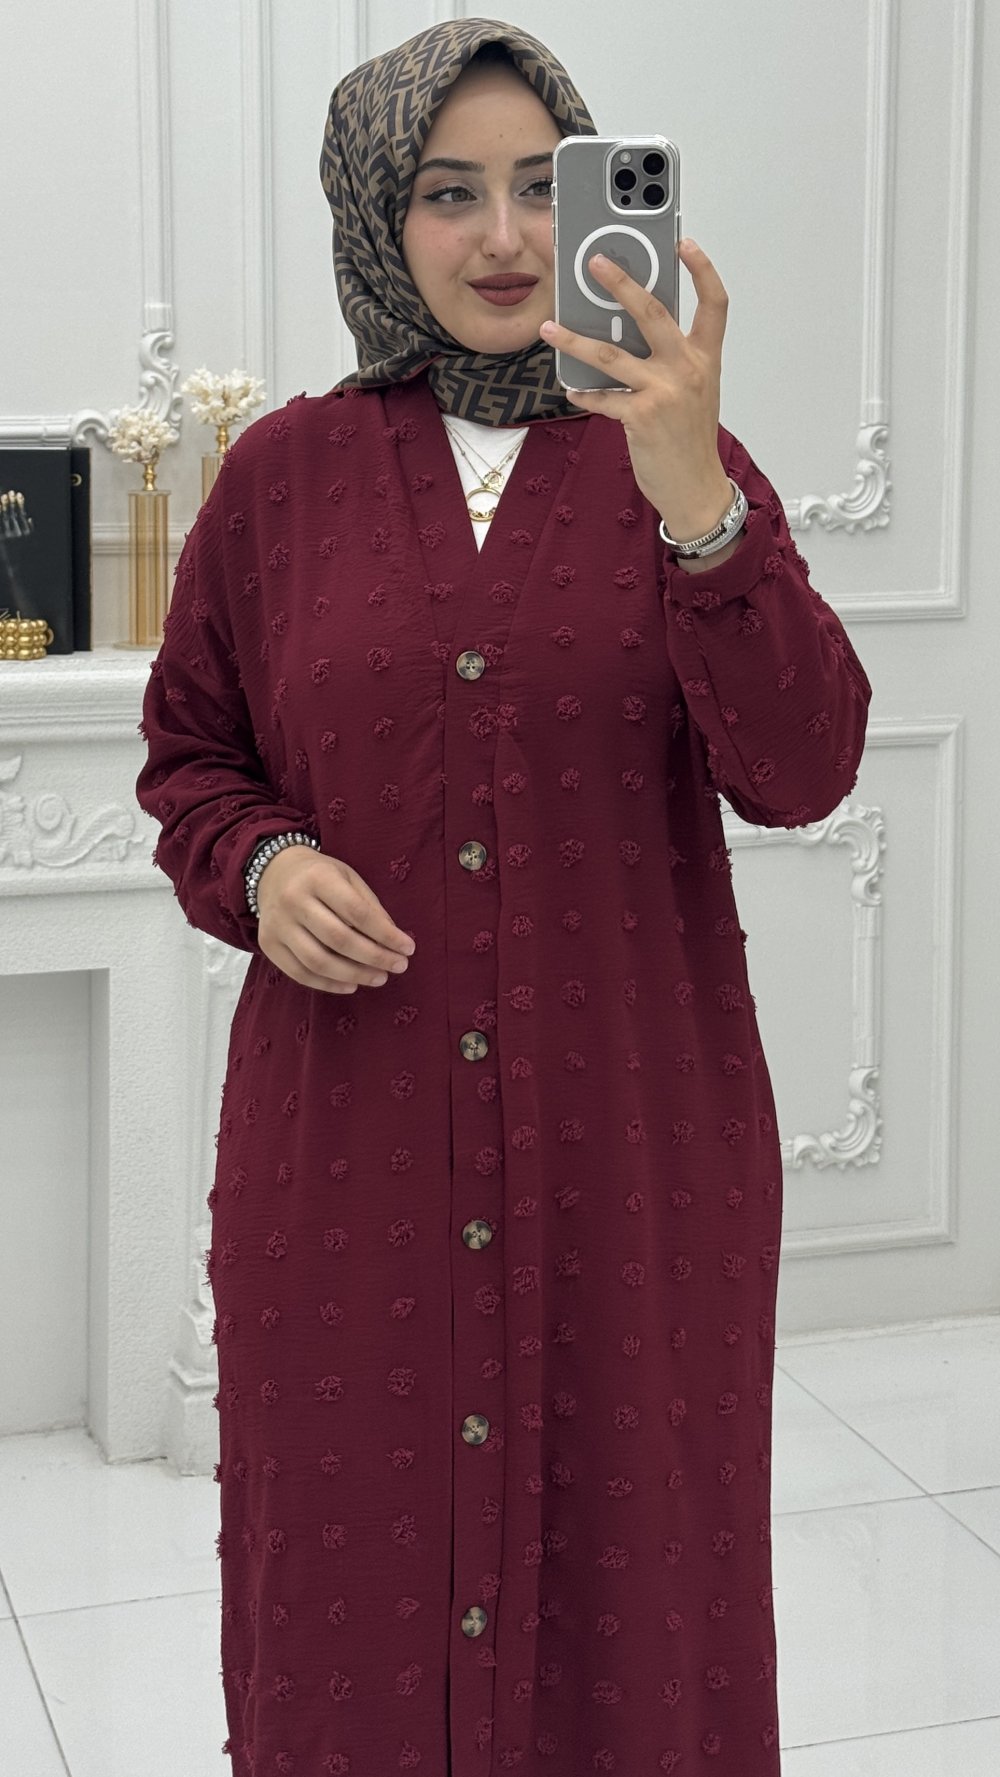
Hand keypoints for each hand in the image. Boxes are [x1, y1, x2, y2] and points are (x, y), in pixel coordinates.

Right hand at [256, 847, 414, 993]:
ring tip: (379, 978)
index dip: (385, 934)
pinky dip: (328, 985)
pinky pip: (300, 973)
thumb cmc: (320, 876)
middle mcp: (294, 900)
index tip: (408, 948)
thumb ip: (369, 906)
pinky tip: (351, 985)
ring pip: (318, 961)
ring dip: (354, 975)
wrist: (273, 872)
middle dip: (374, 957)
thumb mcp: (348, 877)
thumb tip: (393, 940)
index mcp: (318, 878)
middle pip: (338, 939)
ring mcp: (277, 925)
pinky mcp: (268, 944)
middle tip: (398, 967)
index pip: (357, 912)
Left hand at [539, 239, 732, 539]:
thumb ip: (672, 361)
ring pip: (611, 355)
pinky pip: (603, 398)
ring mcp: (664, 392)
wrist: (695, 488)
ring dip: (574, 340)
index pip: (714, 304)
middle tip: (595, 262)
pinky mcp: (641, 417)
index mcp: (705, 358)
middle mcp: (687, 369)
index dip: (702, 270)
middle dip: (621, 283)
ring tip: (549, 328)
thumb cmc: (690, 439)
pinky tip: (571, 390)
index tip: (684, 243)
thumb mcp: (694, 392)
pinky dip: (584, 394)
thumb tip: (629, 336)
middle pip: (653, 312)